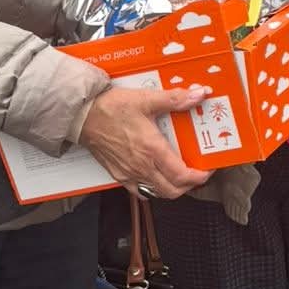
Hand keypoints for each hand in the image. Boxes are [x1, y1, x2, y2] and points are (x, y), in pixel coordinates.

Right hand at [79, 84, 212, 197]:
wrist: (81, 115)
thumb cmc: (110, 108)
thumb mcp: (146, 99)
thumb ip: (175, 99)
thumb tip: (198, 95)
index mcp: (151, 149)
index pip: (182, 175)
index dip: (199, 177)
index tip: (207, 169)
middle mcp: (141, 166)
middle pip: (172, 190)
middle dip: (189, 185)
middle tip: (197, 173)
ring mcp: (128, 173)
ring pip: (157, 192)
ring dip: (172, 188)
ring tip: (179, 176)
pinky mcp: (117, 174)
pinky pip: (139, 191)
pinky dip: (152, 189)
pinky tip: (155, 178)